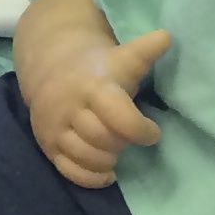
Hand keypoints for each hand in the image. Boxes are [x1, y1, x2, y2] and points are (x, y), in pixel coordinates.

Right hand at [27, 28, 171, 188]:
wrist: (50, 67)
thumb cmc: (97, 67)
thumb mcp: (121, 56)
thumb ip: (143, 52)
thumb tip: (166, 36)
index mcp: (93, 87)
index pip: (118, 117)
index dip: (140, 130)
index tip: (153, 132)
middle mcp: (70, 108)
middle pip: (102, 140)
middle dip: (122, 143)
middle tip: (130, 137)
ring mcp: (56, 128)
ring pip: (85, 157)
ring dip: (107, 160)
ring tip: (116, 151)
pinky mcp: (48, 145)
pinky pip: (68, 171)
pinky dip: (91, 177)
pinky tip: (107, 172)